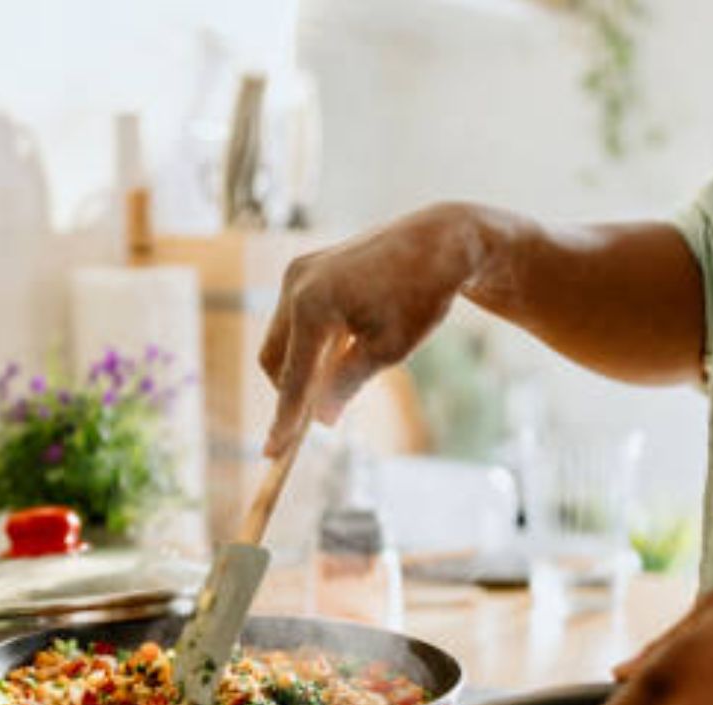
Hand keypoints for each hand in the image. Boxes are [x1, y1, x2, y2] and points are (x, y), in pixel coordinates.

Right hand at [259, 203, 490, 454]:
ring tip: (341, 372)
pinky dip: (309, 340)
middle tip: (316, 416)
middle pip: (274, 358)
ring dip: (301, 364)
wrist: (439, 242)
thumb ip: (347, 384)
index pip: (293, 378)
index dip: (284, 420)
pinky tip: (344, 345)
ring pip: (281, 337)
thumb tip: (320, 420)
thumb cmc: (420, 297)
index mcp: (313, 307)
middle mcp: (296, 285)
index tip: (273, 454)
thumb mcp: (388, 350)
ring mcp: (298, 272)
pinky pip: (294, 317)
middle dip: (290, 389)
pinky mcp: (306, 267)